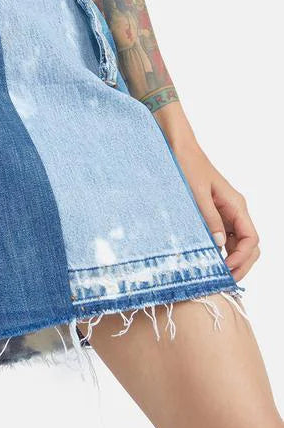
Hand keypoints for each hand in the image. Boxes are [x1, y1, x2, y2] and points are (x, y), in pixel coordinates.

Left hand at [174, 141, 259, 282]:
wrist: (177, 147)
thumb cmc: (187, 165)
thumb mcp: (196, 193)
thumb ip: (209, 218)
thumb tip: (219, 244)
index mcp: (236, 205)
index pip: (251, 238)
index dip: (242, 257)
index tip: (226, 269)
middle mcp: (235, 210)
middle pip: (249, 245)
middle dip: (241, 264)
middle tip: (225, 280)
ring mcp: (225, 212)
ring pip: (238, 242)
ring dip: (232, 259)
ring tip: (217, 274)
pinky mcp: (214, 213)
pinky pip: (224, 235)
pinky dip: (221, 249)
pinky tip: (209, 258)